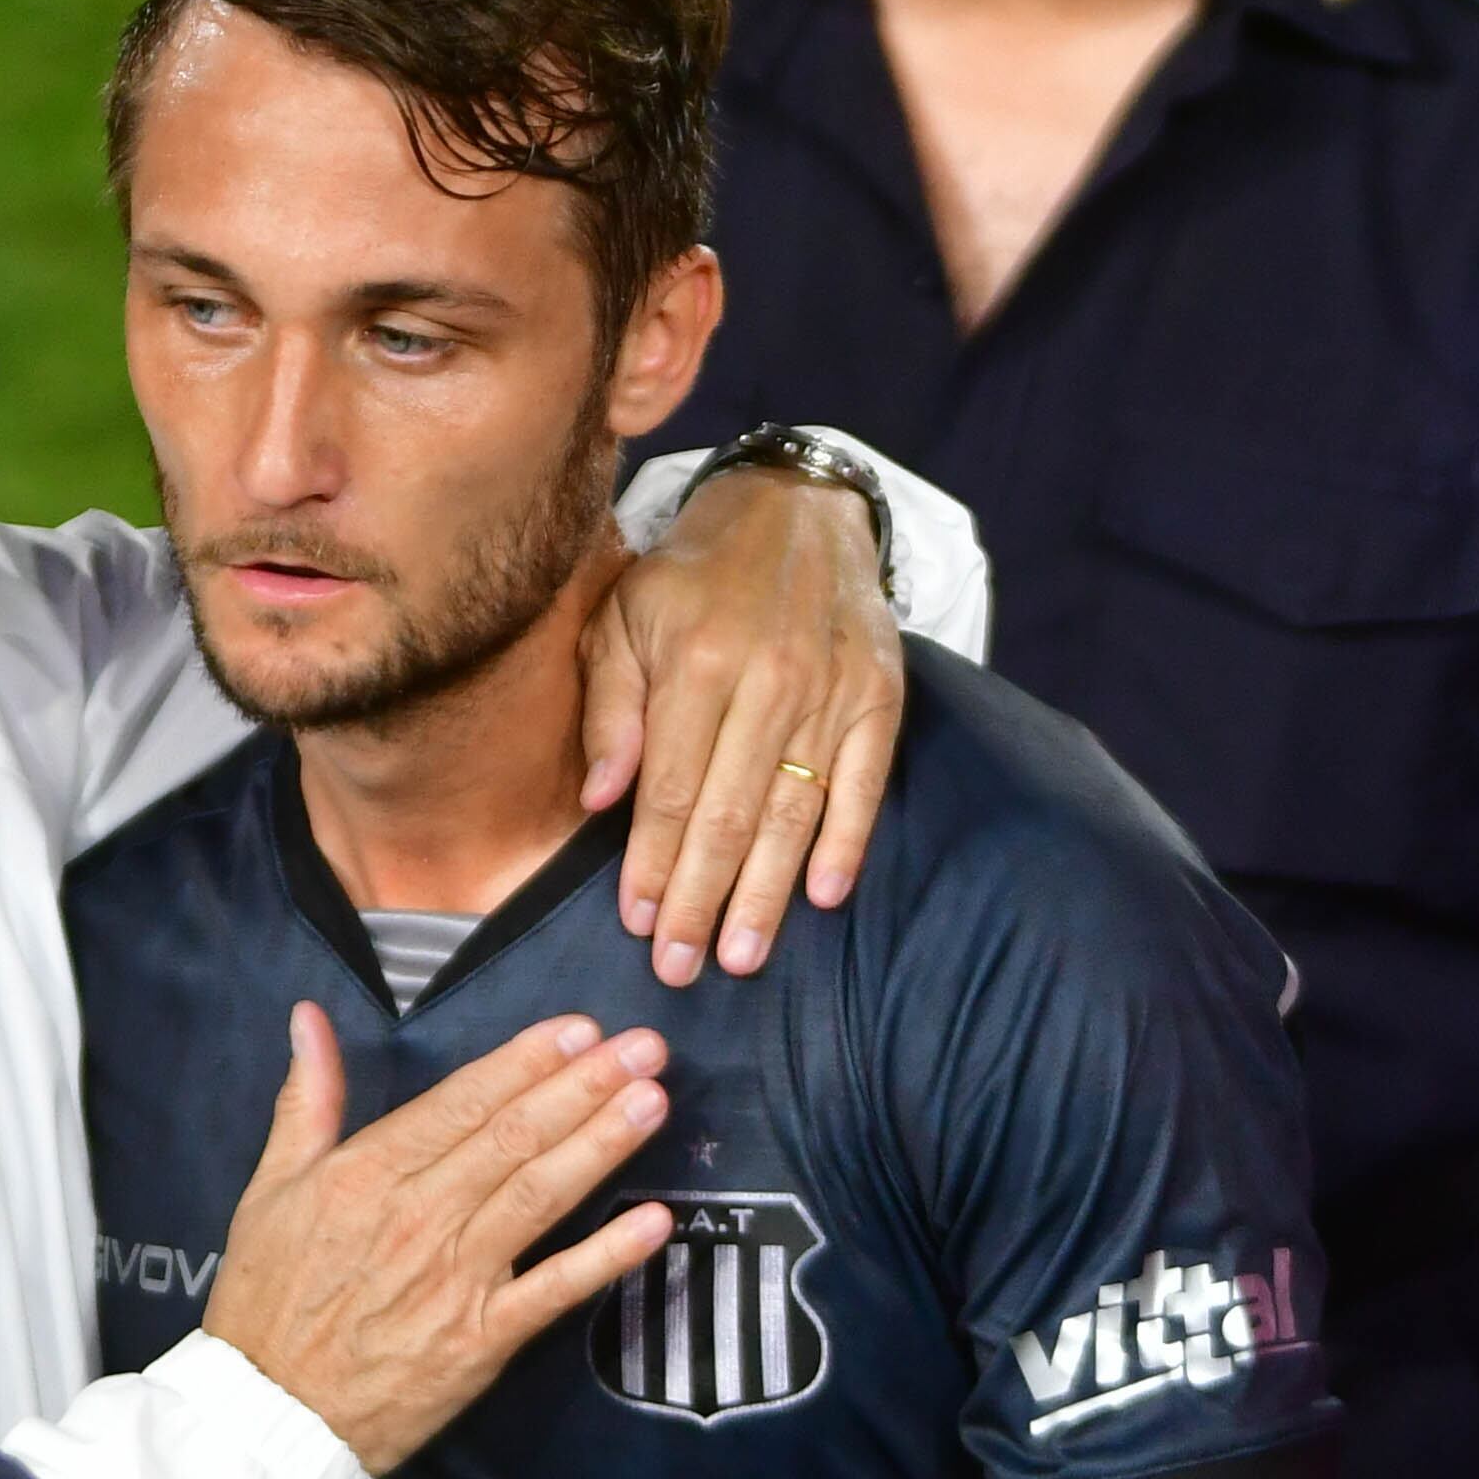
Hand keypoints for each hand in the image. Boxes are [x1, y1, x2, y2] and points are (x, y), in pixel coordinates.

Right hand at [205, 1001, 670, 1474]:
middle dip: (584, 1086)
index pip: (462, 1103)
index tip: (578, 1030)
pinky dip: (605, 1256)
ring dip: (600, 1145)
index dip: (526, 1063)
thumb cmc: (268, 1304)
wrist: (270, 1414)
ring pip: (539, 1196)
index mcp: (367, 1174)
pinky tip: (653, 1222)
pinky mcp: (480, 1340)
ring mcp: (454, 1279)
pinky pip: (553, 1290)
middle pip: (514, 1138)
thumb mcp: (270, 1190)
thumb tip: (311, 1020)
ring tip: (652, 1101)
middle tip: (644, 1047)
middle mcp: (418, 1217)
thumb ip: (306, 1101)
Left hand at [581, 464, 907, 983]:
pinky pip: (865, 782)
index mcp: (698, 661)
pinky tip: (826, 897)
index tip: (639, 924)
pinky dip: (847, 842)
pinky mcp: (879, 695)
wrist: (795, 510)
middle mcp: (770, 680)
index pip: (671, 788)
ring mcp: (831, 691)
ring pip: (793, 810)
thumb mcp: (625, 618)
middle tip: (681, 968)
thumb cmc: (693, 578)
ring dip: (767, 892)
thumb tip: (600, 800)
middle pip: (729, 814)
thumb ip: (609, 708)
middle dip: (702, 899)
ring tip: (742, 956)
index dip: (653, 863)